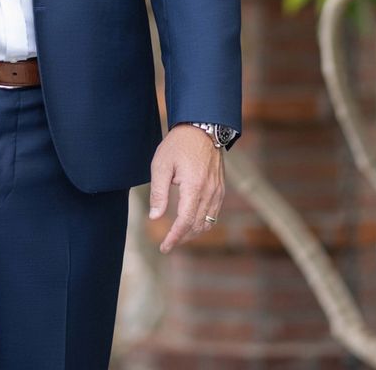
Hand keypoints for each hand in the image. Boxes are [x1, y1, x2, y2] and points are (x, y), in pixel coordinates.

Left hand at [147, 124, 224, 252]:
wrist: (203, 128)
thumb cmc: (179, 145)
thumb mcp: (162, 165)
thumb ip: (159, 192)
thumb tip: (155, 217)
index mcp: (194, 187)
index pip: (185, 222)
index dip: (174, 237)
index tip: (164, 247)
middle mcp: (209, 192)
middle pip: (197, 226)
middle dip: (182, 238)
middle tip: (167, 244)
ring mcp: (218, 191)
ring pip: (208, 222)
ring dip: (193, 232)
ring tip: (178, 235)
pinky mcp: (221, 188)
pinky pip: (214, 213)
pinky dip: (203, 223)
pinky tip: (191, 222)